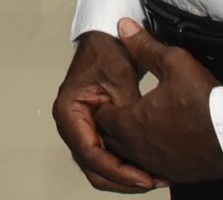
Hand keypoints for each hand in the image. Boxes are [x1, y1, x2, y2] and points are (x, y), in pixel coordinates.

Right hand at [52, 30, 161, 192]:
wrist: (107, 40)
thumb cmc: (106, 54)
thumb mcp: (120, 80)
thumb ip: (126, 112)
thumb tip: (140, 142)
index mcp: (69, 111)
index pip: (90, 151)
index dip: (117, 169)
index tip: (142, 177)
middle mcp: (72, 125)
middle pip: (93, 167)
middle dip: (122, 179)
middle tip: (151, 181)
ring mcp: (83, 131)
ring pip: (100, 169)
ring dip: (124, 178)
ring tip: (153, 178)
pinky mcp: (96, 132)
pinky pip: (108, 159)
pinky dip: (126, 168)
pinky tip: (147, 169)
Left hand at [95, 19, 222, 184]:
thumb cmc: (204, 101)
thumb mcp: (174, 62)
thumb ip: (145, 46)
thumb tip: (124, 27)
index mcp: (132, 121)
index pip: (101, 117)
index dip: (105, 106)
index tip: (114, 99)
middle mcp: (139, 148)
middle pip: (112, 140)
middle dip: (114, 126)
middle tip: (124, 112)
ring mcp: (157, 164)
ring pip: (131, 158)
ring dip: (132, 145)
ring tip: (143, 129)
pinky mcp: (176, 175)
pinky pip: (154, 169)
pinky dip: (152, 159)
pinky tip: (164, 146)